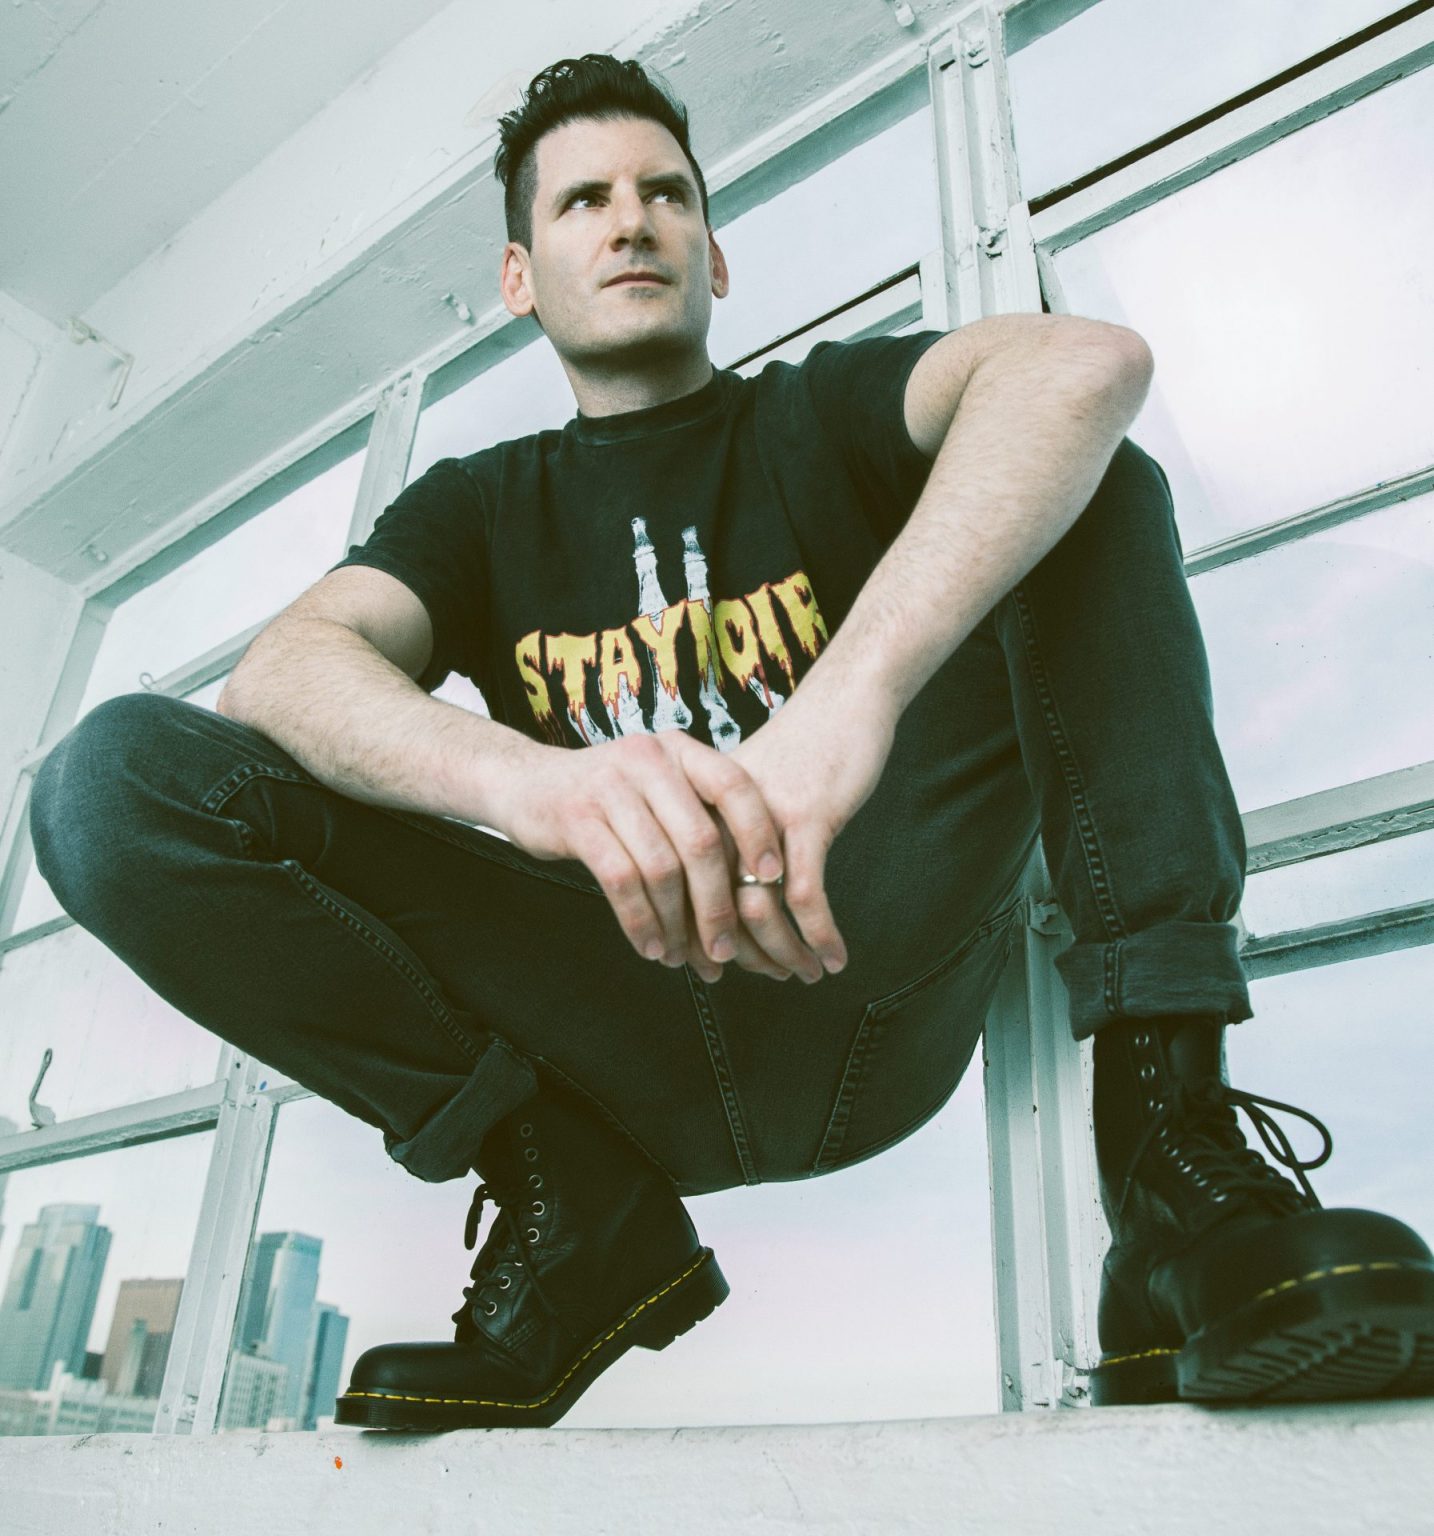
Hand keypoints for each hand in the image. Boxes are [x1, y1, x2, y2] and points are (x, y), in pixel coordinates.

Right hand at [495, 731, 819, 983]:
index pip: (734, 785)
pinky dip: (639, 920)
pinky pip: (620, 879)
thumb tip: (755, 889)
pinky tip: (648, 946)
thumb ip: (697, 819)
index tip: (772, 879)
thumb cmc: (607, 799)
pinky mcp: (575, 817)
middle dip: (717, 904)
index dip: (758, 833)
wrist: (525, 784)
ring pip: (661, 867)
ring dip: (676, 923)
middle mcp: (648, 758)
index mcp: (678, 749)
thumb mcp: (656, 790)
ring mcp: (609, 785)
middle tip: (722, 949)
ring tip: (680, 956)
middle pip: (701, 839)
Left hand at [723, 681, 899, 981]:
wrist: (841, 703)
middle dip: (740, 956)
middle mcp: (718, 821)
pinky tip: (833, 957)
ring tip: (805, 973)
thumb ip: (729, 840)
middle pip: (714, 910)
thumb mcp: (749, 797)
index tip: (715, 969)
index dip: (696, 940)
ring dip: (783, 953)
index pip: (683, 894)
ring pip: (758, 912)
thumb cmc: (799, 754)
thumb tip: (723, 904)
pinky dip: (820, 936)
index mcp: (696, 815)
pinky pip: (806, 897)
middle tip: (769, 978)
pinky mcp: (805, 821)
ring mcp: (760, 822)